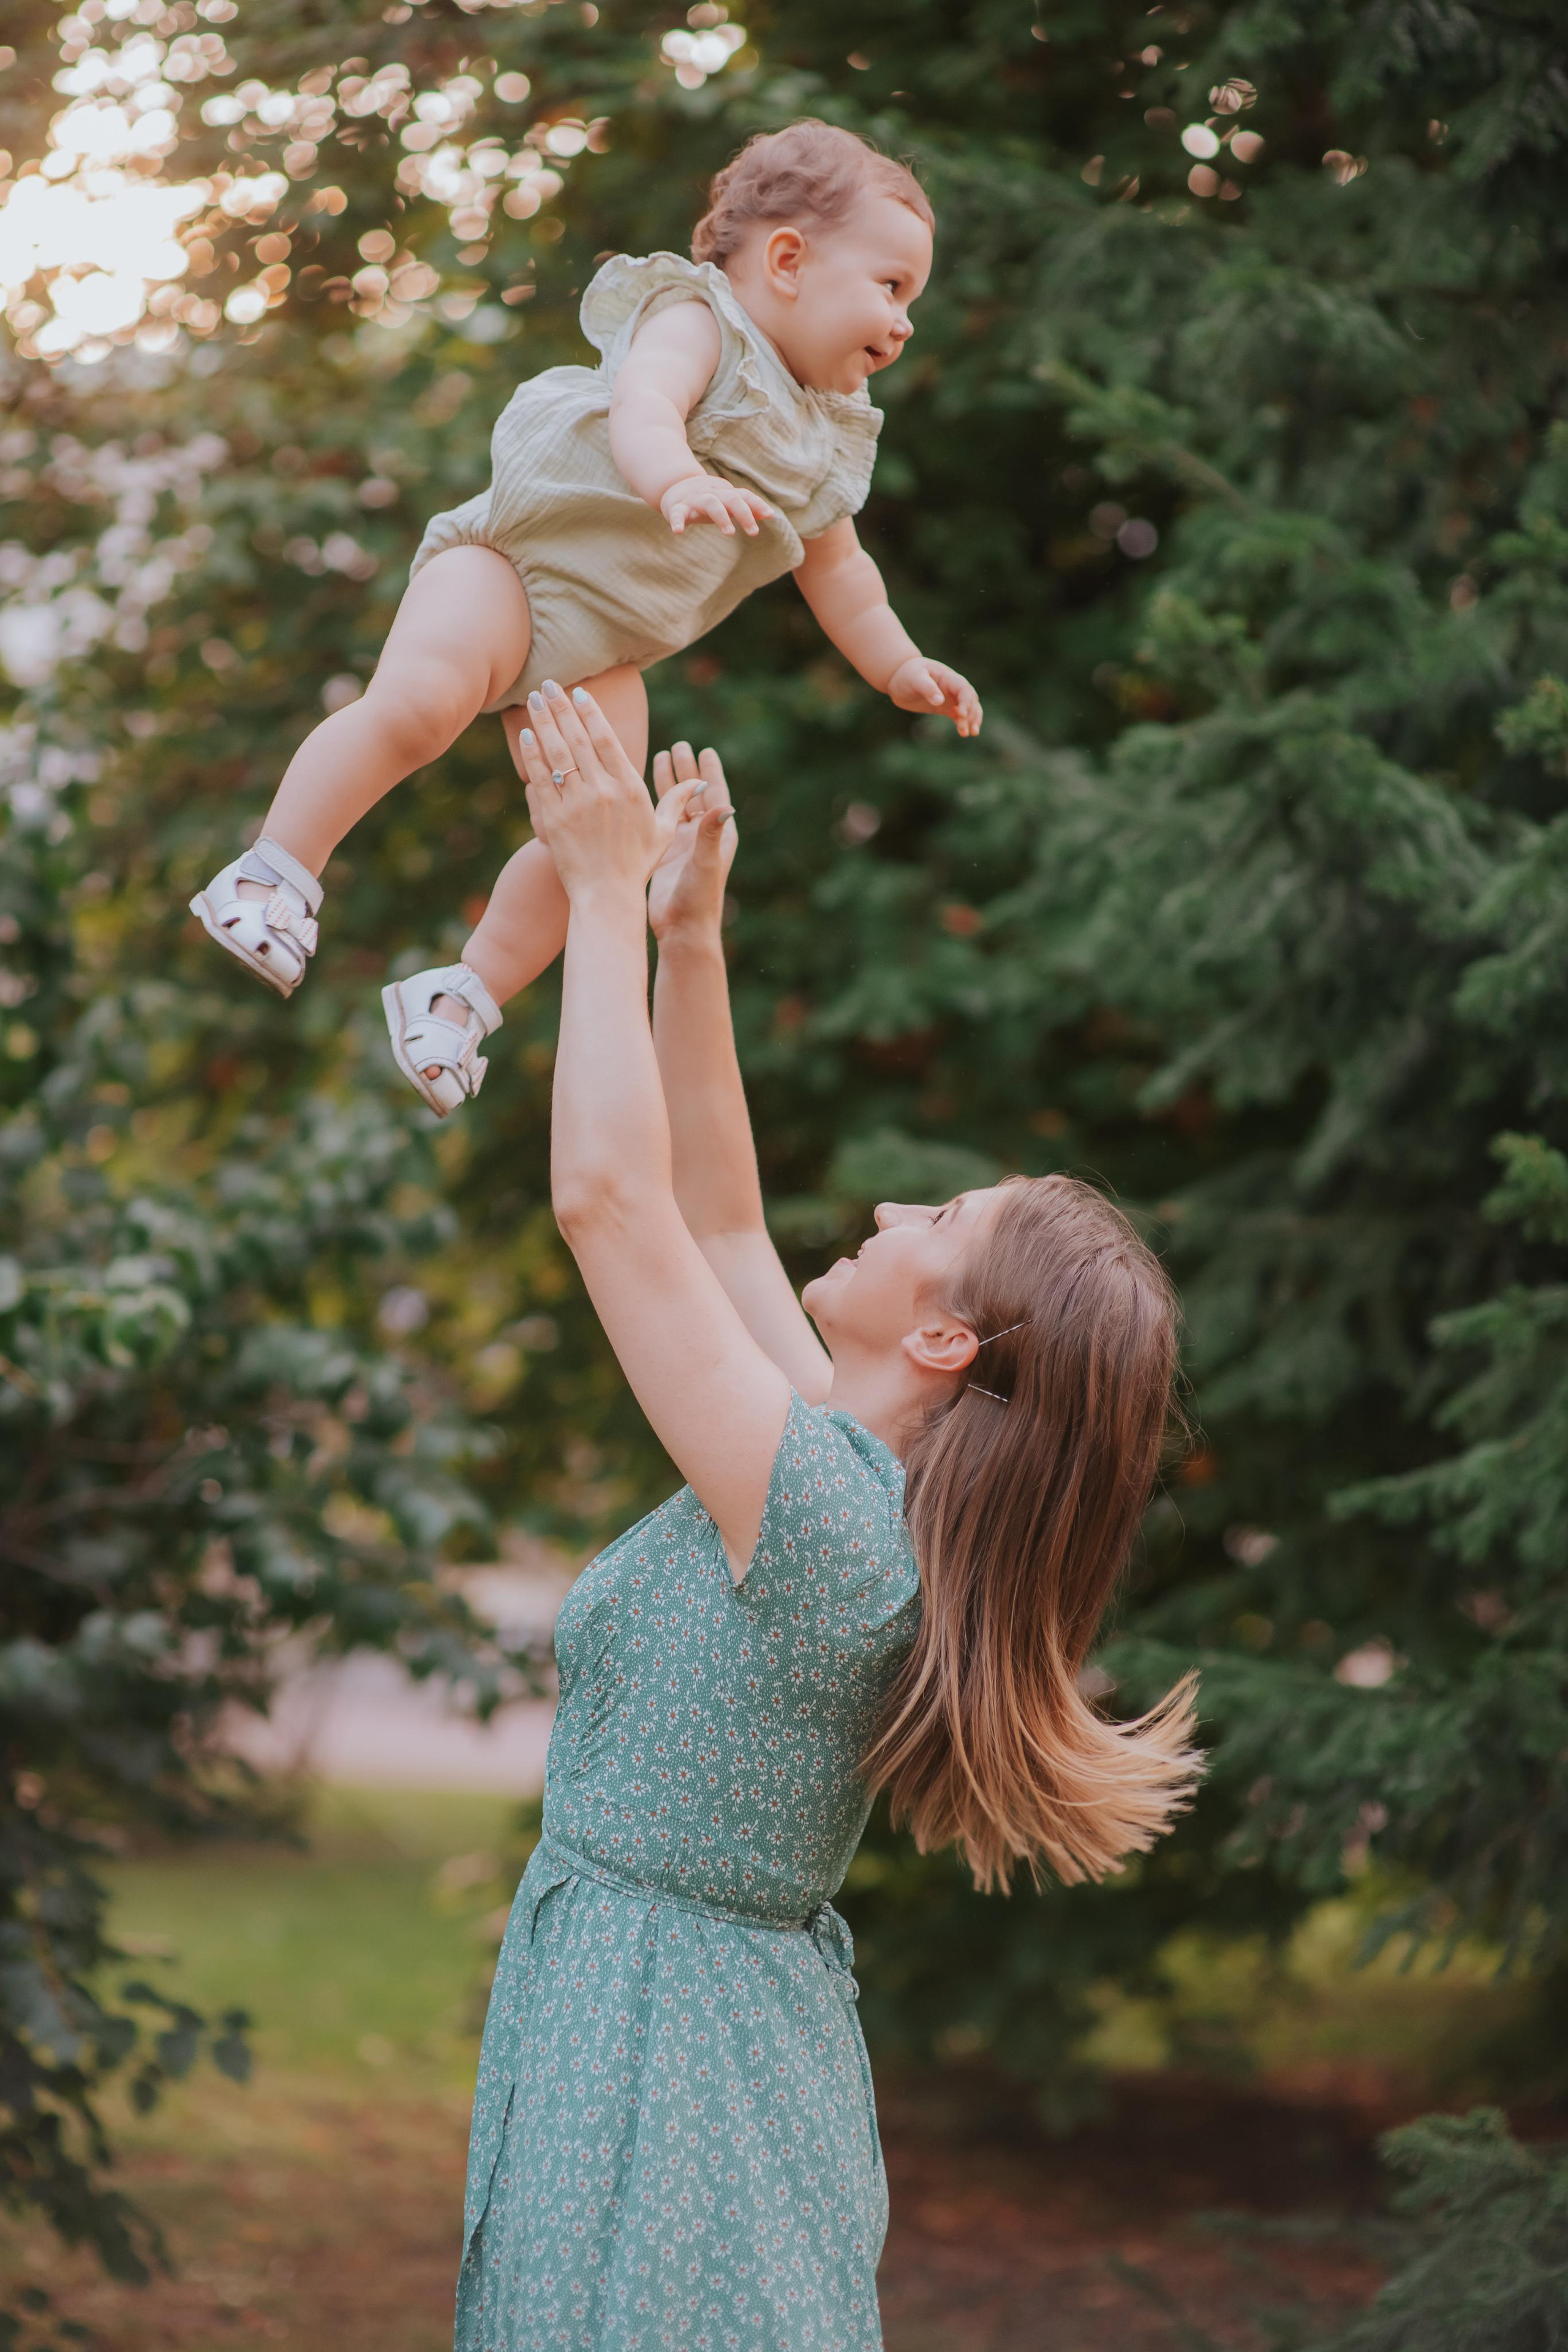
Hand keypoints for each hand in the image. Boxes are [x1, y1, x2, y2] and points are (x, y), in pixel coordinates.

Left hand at [517, 680, 697, 900]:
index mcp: (629, 788)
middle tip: (549, 683)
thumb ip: (677, 802)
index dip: (590, 713)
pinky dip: (533, 755)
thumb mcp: (662, 832)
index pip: (606, 739)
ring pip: (557, 754)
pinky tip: (526, 735)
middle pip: (578, 739)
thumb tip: (699, 782)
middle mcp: (602, 792)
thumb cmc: (636, 865)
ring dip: (544, 723)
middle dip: (562, 708)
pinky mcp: (554, 820)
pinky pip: (541, 779)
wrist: (606, 897)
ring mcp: (576, 805)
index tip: (579, 693)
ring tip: (535, 699)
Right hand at [648, 741, 736, 946]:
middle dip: (687, 771)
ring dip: (670, 783)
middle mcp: (702, 837)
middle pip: (695, 795)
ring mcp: (683, 845)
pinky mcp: (665, 854)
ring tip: (661, 757)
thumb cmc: (697, 899)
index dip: (709, 773)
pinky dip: (655, 803)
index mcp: (716, 836)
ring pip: (677, 805)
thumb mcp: (704, 862)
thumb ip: (711, 833)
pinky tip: (642, 789)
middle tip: (679, 747)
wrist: (681, 930)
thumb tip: (726, 804)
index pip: (715, 795)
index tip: (704, 750)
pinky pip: (661, 820)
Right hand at [660, 473, 773, 537]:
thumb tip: (769, 514)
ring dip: (721, 517)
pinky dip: (677, 521)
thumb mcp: (727, 501)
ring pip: (710, 503)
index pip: (744, 496)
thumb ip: (746, 508)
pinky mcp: (677, 507)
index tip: (770, 515)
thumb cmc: (707, 498)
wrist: (674, 485)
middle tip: (754, 532)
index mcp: (725, 493)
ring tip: (730, 533)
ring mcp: (695, 500)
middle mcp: (712, 494)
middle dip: (744, 513)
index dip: (757, 504)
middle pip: (731, 499)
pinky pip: (678, 513)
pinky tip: (678, 531)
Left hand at [887, 654, 983, 737]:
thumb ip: (927, 688)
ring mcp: (950, 697)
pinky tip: (965, 733)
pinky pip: (959, 715)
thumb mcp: (915, 678)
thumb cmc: (907, 674)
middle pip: (970, 699)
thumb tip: (940, 701)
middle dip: (970, 714)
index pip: (963, 688)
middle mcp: (952, 687)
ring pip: (969, 708)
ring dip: (972, 720)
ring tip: (971, 733)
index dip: (966, 701)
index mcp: (948, 677)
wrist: (899, 678)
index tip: (961, 714)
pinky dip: (964, 723)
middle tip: (963, 729)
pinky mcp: (945, 707)